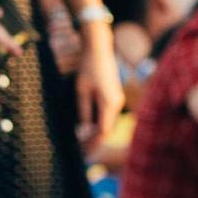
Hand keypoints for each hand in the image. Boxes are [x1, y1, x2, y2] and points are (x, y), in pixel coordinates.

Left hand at [75, 25, 122, 147]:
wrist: (99, 48)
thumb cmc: (88, 67)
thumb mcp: (81, 91)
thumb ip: (83, 112)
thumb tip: (82, 131)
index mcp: (110, 103)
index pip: (103, 131)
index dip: (92, 142)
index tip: (81, 149)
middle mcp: (117, 103)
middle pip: (107, 129)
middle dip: (94, 140)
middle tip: (80, 148)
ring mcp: (117, 100)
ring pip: (108, 123)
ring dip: (96, 132)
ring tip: (82, 139)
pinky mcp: (115, 96)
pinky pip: (108, 115)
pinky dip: (99, 123)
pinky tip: (87, 127)